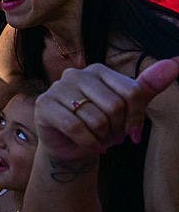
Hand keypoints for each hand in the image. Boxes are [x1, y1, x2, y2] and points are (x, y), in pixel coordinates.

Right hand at [33, 60, 178, 163]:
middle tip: (109, 135)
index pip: (131, 92)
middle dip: (117, 130)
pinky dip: (88, 144)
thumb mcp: (128, 107)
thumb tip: (176, 63)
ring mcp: (57, 88)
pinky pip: (76, 128)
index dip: (136, 118)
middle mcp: (75, 74)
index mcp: (98, 70)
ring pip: (96, 119)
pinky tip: (89, 145)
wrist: (71, 147)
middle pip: (114, 106)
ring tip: (96, 139)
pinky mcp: (45, 106)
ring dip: (102, 138)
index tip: (132, 132)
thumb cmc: (101, 125)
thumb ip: (149, 85)